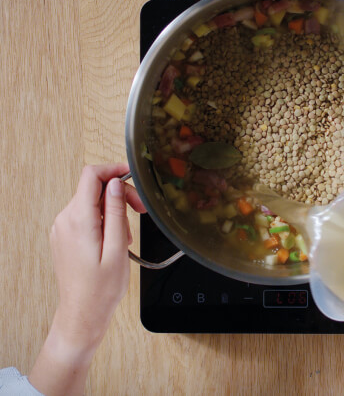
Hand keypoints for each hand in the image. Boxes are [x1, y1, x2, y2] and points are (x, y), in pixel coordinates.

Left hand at [30, 164, 145, 395]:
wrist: (82, 314)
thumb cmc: (101, 289)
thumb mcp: (117, 248)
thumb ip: (115, 212)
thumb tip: (115, 184)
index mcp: (78, 220)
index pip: (91, 176)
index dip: (113, 170)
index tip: (132, 174)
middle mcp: (65, 220)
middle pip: (94, 189)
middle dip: (119, 195)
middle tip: (140, 211)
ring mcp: (62, 228)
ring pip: (91, 202)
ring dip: (112, 210)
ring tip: (125, 236)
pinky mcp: (65, 235)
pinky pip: (86, 215)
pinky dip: (103, 220)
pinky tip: (114, 239)